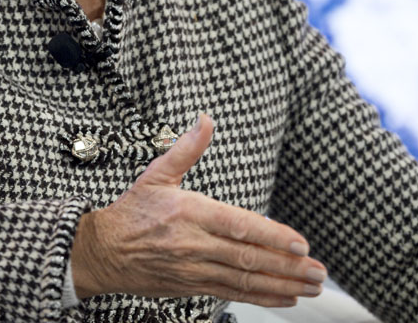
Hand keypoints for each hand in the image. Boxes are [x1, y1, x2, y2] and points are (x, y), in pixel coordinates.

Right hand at [71, 114, 327, 306]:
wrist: (100, 253)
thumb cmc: (130, 214)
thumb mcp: (156, 174)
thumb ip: (187, 149)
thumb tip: (205, 121)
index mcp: (190, 213)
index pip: (239, 227)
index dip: (272, 237)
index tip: (300, 243)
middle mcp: (195, 245)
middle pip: (249, 260)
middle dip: (288, 267)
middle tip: (318, 271)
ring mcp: (195, 270)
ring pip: (245, 281)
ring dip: (283, 285)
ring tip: (311, 287)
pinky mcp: (192, 288)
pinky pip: (233, 294)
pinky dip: (262, 297)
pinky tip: (284, 297)